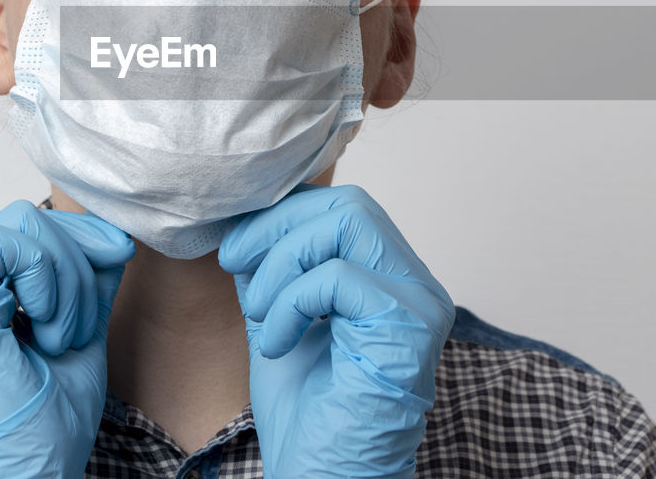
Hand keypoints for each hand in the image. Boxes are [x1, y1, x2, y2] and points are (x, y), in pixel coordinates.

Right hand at [0, 200, 134, 478]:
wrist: (26, 468)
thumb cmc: (46, 416)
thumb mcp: (79, 326)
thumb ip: (88, 278)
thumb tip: (112, 233)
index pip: (30, 227)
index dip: (82, 237)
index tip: (118, 258)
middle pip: (28, 219)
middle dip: (77, 264)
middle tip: (76, 329)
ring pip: (22, 223)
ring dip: (65, 280)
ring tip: (59, 338)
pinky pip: (5, 241)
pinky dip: (43, 277)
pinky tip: (41, 325)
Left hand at [218, 184, 455, 478]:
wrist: (323, 478)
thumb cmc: (308, 415)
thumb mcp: (278, 319)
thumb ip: (271, 271)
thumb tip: (245, 224)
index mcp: (390, 280)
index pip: (343, 208)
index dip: (284, 215)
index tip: (236, 248)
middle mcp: (416, 285)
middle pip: (349, 204)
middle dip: (279, 227)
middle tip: (236, 262)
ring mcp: (420, 304)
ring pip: (347, 224)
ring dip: (283, 264)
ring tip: (260, 315)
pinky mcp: (409, 327)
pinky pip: (337, 276)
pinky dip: (291, 303)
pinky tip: (277, 345)